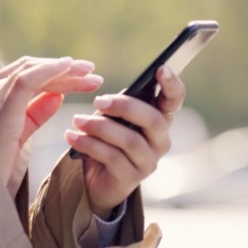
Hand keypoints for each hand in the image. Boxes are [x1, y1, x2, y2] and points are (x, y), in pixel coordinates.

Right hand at [0, 56, 102, 183]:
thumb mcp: (17, 136)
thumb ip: (35, 114)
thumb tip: (58, 97)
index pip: (21, 75)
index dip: (51, 72)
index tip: (78, 75)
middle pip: (27, 69)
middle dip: (61, 68)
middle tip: (90, 70)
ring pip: (29, 72)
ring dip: (62, 70)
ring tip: (88, 72)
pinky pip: (26, 82)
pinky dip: (49, 72)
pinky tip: (68, 69)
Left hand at [65, 65, 185, 215]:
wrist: (95, 180)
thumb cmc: (107, 140)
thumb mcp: (113, 118)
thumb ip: (117, 107)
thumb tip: (105, 101)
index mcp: (160, 118)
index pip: (175, 99)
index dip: (172, 83)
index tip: (161, 67)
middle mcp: (161, 140)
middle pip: (153, 119)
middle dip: (124, 106)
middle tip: (98, 101)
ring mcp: (149, 161)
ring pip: (131, 140)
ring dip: (101, 127)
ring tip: (78, 120)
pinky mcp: (132, 178)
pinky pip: (113, 158)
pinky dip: (90, 145)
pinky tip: (72, 137)